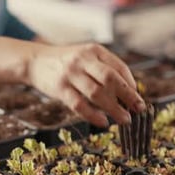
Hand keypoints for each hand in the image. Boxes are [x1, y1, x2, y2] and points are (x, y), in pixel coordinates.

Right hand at [27, 43, 145, 126]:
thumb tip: (129, 94)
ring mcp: (70, 74)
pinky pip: (79, 105)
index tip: (137, 98)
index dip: (131, 84)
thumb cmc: (67, 63)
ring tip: (125, 120)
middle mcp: (83, 60)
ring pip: (97, 93)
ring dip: (114, 108)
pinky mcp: (59, 88)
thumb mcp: (87, 58)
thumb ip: (105, 70)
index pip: (118, 67)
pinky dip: (93, 115)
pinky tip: (103, 122)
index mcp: (94, 51)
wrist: (35, 61)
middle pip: (110, 79)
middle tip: (139, 109)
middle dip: (128, 96)